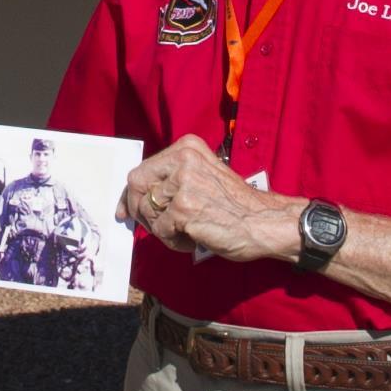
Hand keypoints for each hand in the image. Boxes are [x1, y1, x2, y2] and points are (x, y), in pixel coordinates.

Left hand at [120, 135, 298, 263]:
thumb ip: (171, 180)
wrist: (264, 221)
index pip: (142, 169)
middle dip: (140, 211)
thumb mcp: (203, 176)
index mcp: (186, 148)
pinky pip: (161, 232)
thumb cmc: (235, 204)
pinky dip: (174, 242)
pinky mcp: (184, 210)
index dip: (131, 194)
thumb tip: (132, 200)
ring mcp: (183, 184)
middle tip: (157, 227)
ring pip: (148, 212)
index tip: (125, 211)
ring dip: (163, 230)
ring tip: (187, 232)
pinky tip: (194, 239)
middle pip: (137, 186)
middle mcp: (182, 160)